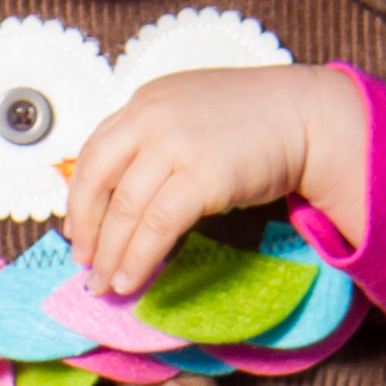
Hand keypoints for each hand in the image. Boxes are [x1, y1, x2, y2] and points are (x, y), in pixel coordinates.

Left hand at [62, 59, 367, 300]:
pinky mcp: (204, 175)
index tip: (78, 230)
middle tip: (85, 264)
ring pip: (125, 209)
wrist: (307, 116)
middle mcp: (152, 117)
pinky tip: (133, 279)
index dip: (80, 198)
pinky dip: (139, 258)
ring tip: (105, 284)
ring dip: (111, 254)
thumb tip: (124, 194)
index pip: (94, 153)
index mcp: (145, 101)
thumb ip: (155, 139)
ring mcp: (177, 144)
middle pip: (98, 181)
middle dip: (86, 230)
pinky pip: (158, 227)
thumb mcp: (190, 114)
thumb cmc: (256, 120)